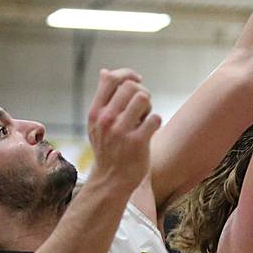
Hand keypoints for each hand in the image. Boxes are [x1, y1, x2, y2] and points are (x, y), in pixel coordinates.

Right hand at [87, 68, 160, 191]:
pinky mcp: (137, 142)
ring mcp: (121, 131)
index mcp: (95, 112)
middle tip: (142, 108)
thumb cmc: (109, 148)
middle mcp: (106, 120)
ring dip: (149, 106)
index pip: (111, 79)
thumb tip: (105, 71)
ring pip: (143, 98)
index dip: (128, 74)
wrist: (111, 180)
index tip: (138, 80)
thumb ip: (103, 98)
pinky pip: (155, 118)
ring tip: (145, 118)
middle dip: (142, 92)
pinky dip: (156, 121)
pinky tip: (150, 130)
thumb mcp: (97, 123)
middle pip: (131, 86)